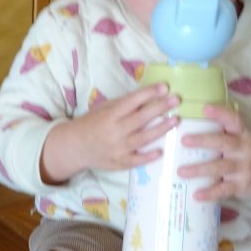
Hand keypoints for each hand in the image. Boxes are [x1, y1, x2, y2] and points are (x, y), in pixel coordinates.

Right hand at [39, 84, 178, 183]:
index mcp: (109, 115)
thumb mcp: (103, 109)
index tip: (164, 87)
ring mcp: (116, 148)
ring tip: (175, 121)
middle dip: (160, 108)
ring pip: (142, 138)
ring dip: (160, 129)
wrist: (74, 147)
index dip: (148, 94)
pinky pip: (135, 160)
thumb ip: (123, 104)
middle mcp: (114, 131)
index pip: (131, 102)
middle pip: (140, 118)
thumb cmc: (91, 124)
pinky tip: (161, 151)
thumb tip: (148, 96)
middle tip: (176, 100)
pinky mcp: (118, 162)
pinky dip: (147, 156)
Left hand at [179, 104, 250, 210]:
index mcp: (241, 134)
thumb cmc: (246, 153)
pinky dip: (210, 193)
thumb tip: (185, 126)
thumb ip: (220, 133)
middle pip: (224, 142)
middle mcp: (243, 149)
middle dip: (203, 141)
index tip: (205, 108)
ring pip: (221, 167)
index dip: (220, 113)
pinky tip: (196, 195)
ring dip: (200, 169)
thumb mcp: (240, 139)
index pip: (233, 120)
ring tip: (181, 172)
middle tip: (184, 140)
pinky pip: (224, 190)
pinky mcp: (242, 185)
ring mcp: (244, 168)